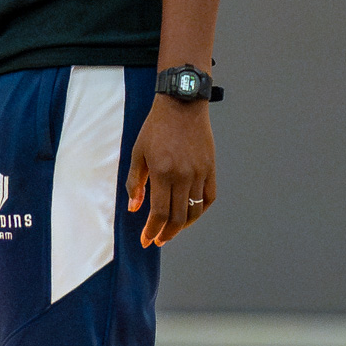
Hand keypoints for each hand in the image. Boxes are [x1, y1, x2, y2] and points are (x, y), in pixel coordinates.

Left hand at [127, 96, 216, 246]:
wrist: (182, 104)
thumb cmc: (156, 127)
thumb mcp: (138, 153)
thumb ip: (135, 183)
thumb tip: (134, 208)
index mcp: (163, 172)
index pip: (159, 213)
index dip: (152, 231)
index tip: (146, 240)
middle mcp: (184, 176)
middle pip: (178, 218)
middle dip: (166, 234)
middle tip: (158, 240)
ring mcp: (200, 172)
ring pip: (194, 211)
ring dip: (182, 227)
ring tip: (172, 231)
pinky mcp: (211, 168)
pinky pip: (209, 198)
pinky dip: (200, 211)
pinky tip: (190, 215)